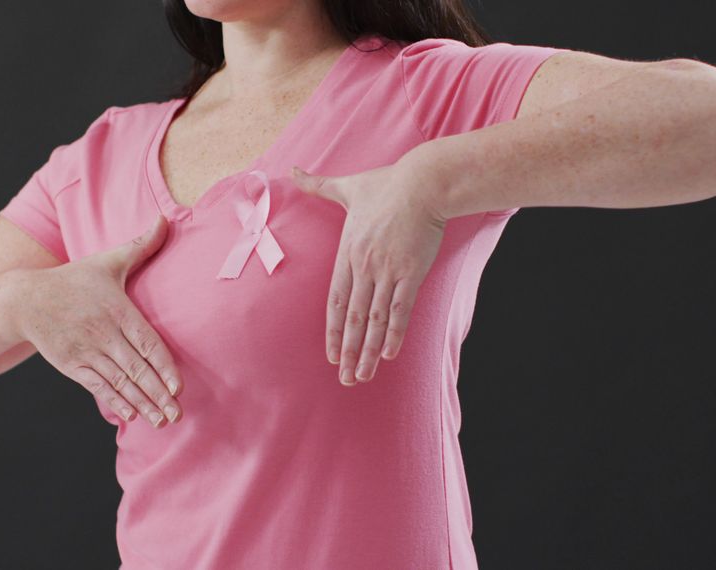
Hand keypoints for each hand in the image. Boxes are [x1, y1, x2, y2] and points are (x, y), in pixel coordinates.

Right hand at [11, 215, 183, 427]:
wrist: (24, 299)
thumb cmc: (73, 279)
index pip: (148, 343)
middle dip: (158, 395)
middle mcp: (103, 334)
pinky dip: (114, 402)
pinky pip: (96, 387)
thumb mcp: (107, 260)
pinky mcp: (71, 364)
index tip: (179, 387)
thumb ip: (141, 245)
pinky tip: (131, 415)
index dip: (164, 367)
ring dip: (141, 404)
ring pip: (119, 382)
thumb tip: (166, 220)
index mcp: (118, 311)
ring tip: (161, 421)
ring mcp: (86, 351)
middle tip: (177, 414)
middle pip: (136, 369)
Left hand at [291, 160, 449, 386]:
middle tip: (344, 378)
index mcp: (347, 252)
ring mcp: (387, 272)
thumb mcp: (347, 185)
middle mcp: (364, 267)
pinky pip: (400, 309)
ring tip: (362, 375)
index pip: (334, 300)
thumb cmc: (387, 183)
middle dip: (347, 351)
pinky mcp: (412, 273)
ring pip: (374, 320)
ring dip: (368, 351)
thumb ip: (317, 185)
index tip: (330, 354)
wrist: (423, 183)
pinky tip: (388, 354)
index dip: (332, 330)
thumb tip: (292, 169)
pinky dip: (393, 333)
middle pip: (351, 317)